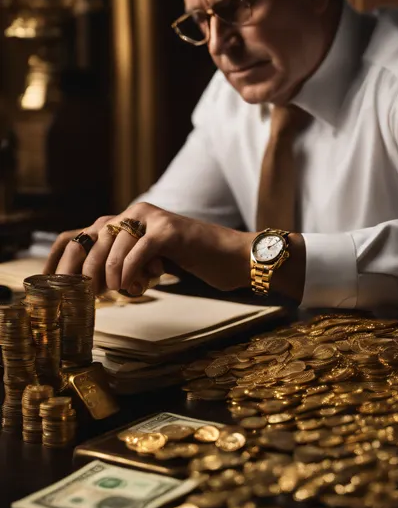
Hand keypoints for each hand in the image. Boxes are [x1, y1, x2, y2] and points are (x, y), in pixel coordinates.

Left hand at [50, 203, 254, 295]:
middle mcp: (138, 213)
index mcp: (130, 219)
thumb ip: (127, 262)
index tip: (53, 282)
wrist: (233, 257)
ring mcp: (154, 218)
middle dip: (85, 270)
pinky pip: (138, 251)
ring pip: (114, 245)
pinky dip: (130, 271)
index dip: (63, 256)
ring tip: (119, 291)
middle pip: (94, 238)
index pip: (84, 233)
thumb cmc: (194, 260)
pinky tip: (132, 286)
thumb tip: (97, 284)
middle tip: (88, 295)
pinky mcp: (170, 230)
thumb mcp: (152, 260)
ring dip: (111, 273)